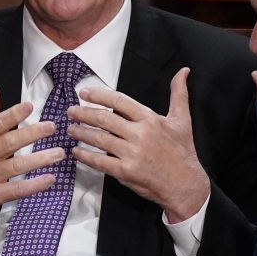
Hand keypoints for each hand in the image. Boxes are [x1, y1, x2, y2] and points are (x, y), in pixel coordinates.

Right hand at [0, 87, 64, 230]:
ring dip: (40, 159)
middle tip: (51, 127)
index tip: (29, 106)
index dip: (12, 114)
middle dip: (32, 134)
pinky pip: (17, 190)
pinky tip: (50, 179)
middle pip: (9, 143)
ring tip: (59, 153)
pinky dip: (35, 185)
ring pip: (17, 166)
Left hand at [67, 68, 209, 221]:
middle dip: (83, 113)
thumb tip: (183, 71)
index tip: (84, 93)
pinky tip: (77, 152)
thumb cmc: (182, 151)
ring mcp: (132, 154)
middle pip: (104, 119)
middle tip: (71, 111)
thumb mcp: (182, 119)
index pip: (120, 102)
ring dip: (81, 133)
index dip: (99, 95)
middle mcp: (140, 134)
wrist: (186, 184)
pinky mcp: (126, 171)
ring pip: (99, 139)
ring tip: (70, 129)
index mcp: (150, 119)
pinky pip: (100, 161)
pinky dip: (86, 156)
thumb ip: (179, 93)